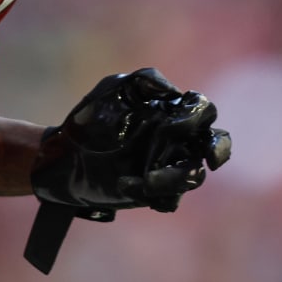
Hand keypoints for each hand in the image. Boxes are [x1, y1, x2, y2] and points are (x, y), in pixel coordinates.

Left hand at [25, 68, 230, 271]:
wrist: (63, 156)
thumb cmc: (90, 118)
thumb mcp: (113, 90)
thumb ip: (143, 81)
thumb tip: (171, 90)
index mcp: (172, 112)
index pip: (202, 110)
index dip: (199, 115)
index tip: (177, 122)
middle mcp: (176, 140)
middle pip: (215, 144)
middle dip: (218, 151)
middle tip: (210, 160)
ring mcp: (167, 167)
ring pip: (192, 176)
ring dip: (172, 179)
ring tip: (144, 180)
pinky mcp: (154, 191)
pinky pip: (170, 200)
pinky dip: (154, 196)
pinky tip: (125, 186)